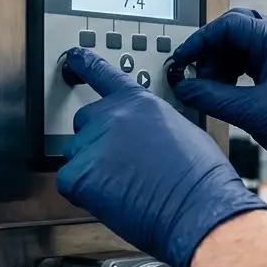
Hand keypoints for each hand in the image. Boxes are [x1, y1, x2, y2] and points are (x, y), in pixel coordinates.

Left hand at [56, 47, 266, 266]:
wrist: (198, 208)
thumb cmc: (200, 179)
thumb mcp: (182, 132)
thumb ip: (151, 125)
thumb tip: (143, 135)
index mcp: (139, 103)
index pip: (103, 74)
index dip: (84, 65)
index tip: (72, 57)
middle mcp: (112, 116)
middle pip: (84, 122)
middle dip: (96, 142)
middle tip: (120, 167)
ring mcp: (94, 143)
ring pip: (75, 154)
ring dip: (90, 169)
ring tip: (123, 187)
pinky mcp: (80, 174)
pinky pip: (67, 181)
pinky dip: (81, 193)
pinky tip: (110, 199)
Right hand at [172, 7, 266, 203]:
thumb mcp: (252, 113)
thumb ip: (213, 97)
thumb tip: (186, 88)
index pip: (230, 25)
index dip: (201, 41)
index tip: (184, 59)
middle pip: (236, 31)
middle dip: (211, 51)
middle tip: (196, 73)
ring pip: (242, 48)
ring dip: (221, 64)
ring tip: (209, 88)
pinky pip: (252, 63)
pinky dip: (233, 74)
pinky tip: (224, 92)